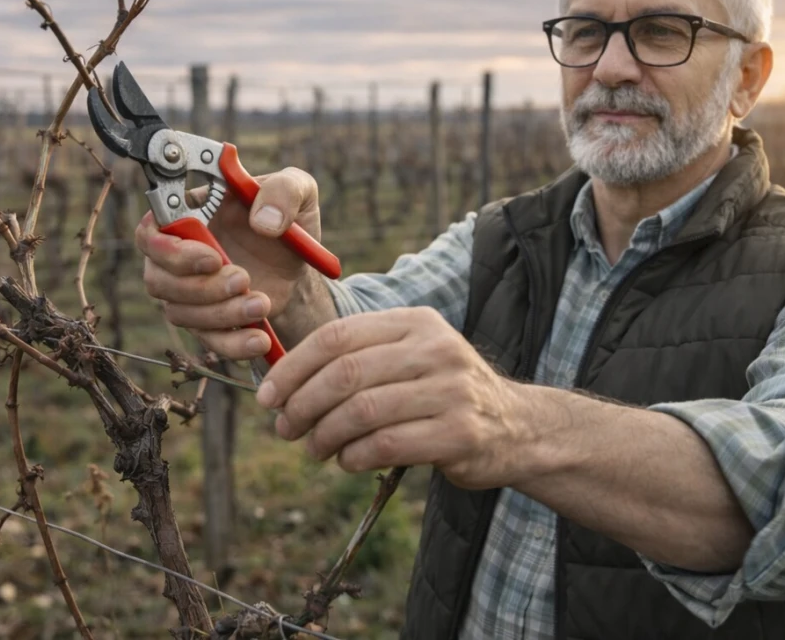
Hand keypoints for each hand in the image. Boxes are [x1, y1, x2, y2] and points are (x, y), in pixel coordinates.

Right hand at [135, 167, 323, 360]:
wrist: (302, 262)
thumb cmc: (288, 217)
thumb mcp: (298, 189)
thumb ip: (283, 191)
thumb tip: (263, 222)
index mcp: (189, 214)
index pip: (149, 233)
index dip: (168, 249)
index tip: (212, 256)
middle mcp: (179, 254)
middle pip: (158, 279)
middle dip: (201, 286)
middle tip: (243, 278)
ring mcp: (189, 291)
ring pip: (180, 312)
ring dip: (220, 312)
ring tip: (262, 303)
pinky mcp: (208, 321)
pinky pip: (207, 340)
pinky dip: (233, 343)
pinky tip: (260, 338)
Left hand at [254, 307, 535, 488]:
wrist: (517, 427)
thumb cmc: (442, 393)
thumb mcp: (409, 358)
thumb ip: (357, 359)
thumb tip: (280, 381)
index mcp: (414, 323)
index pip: (337, 336)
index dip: (293, 367)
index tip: (267, 396)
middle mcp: (435, 348)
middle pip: (345, 373)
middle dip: (302, 404)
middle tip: (284, 428)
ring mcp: (452, 390)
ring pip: (362, 411)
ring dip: (324, 435)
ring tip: (314, 449)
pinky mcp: (460, 433)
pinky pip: (385, 445)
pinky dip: (353, 457)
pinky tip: (347, 461)